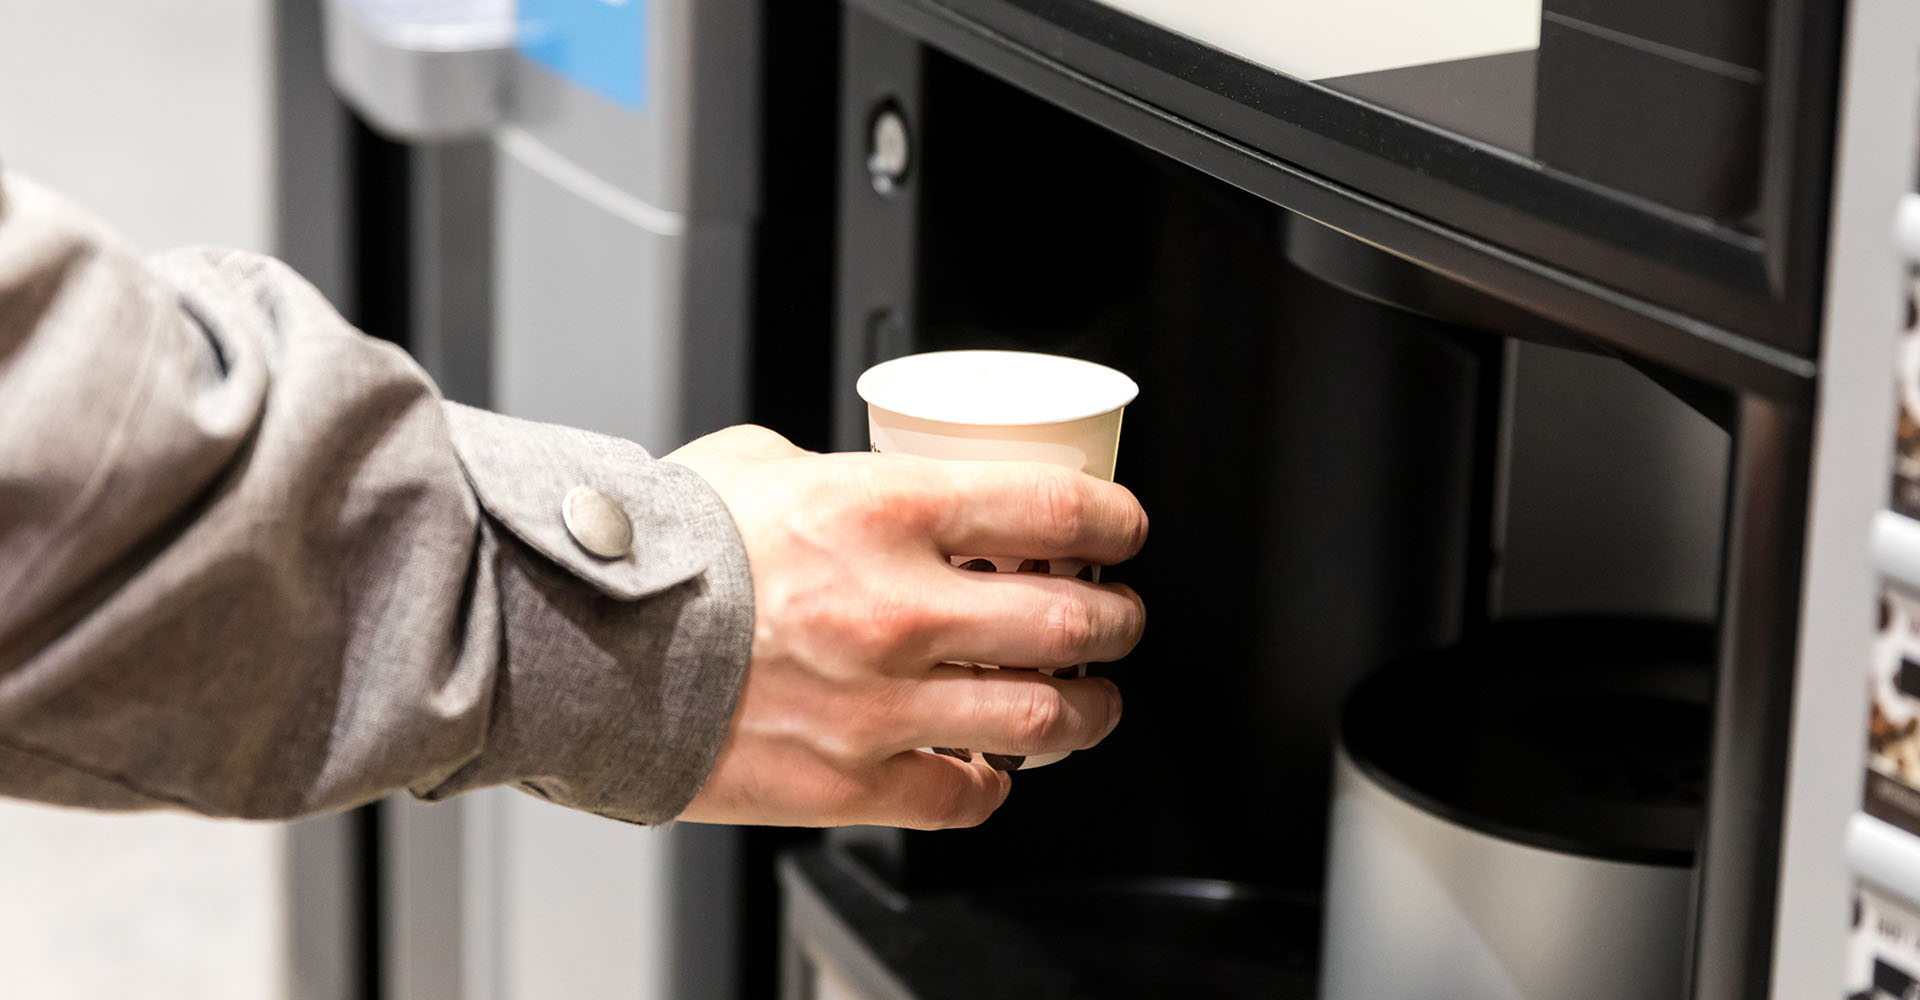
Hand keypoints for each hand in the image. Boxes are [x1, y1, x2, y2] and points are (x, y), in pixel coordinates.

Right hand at [665, 425, 1147, 828]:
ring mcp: (882, 704)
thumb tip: (866, 480)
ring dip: (1086, 710)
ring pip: (1043, 718)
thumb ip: (835, 474)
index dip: (1117, 522)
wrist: (579, 642)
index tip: (1125, 532)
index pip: (1056, 510)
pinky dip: (993, 785)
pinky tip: (991, 767)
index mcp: (887, 510)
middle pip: (1073, 621)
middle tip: (1116, 620)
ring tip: (1088, 702)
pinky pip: (963, 797)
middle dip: (1117, 622)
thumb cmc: (659, 550)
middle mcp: (902, 609)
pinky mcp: (849, 781)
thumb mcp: (756, 465)